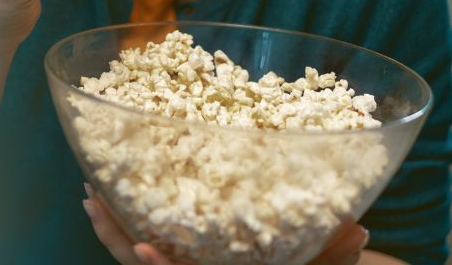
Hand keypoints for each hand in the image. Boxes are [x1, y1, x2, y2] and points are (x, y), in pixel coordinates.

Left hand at [83, 183, 370, 264]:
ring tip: (90, 193)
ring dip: (111, 227)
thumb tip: (360, 229)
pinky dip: (125, 222)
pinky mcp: (182, 255)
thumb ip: (338, 253)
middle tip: (91, 201)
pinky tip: (113, 195)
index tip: (139, 247)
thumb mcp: (325, 264)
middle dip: (112, 237)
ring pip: (134, 255)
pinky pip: (144, 243)